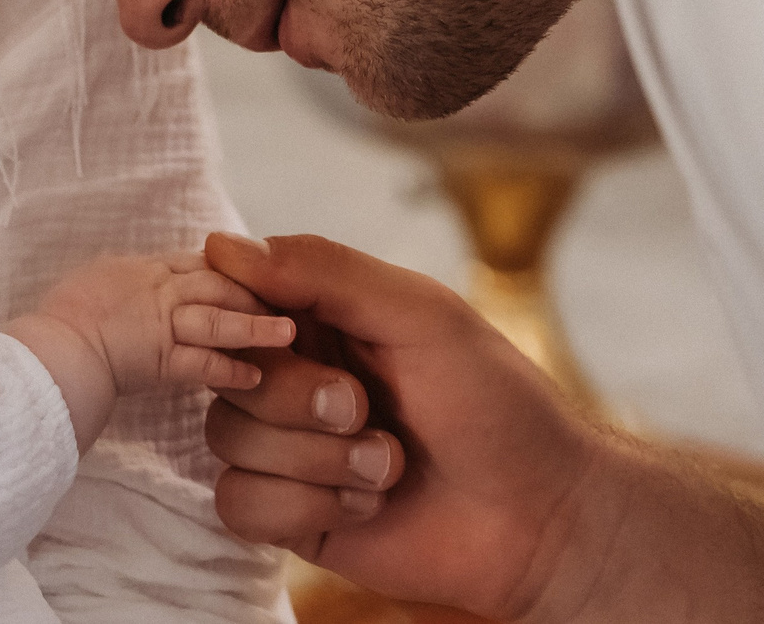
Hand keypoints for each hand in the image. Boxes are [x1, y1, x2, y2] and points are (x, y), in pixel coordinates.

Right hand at [37, 250, 297, 394]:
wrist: (50, 348)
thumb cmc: (63, 318)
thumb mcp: (99, 281)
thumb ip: (129, 283)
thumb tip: (145, 287)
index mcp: (144, 269)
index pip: (199, 262)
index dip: (231, 269)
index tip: (257, 277)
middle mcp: (156, 288)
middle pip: (217, 282)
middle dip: (253, 291)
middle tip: (289, 300)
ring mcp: (159, 323)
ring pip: (217, 318)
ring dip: (254, 325)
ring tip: (288, 334)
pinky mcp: (159, 359)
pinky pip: (202, 363)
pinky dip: (230, 369)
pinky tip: (255, 377)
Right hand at [203, 233, 763, 623]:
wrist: (542, 516)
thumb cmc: (497, 404)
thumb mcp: (419, 314)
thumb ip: (322, 271)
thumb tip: (221, 247)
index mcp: (324, 317)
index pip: (235, 298)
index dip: (241, 317)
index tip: (287, 334)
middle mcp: (299, 377)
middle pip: (228, 375)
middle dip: (299, 400)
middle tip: (364, 410)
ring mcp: (293, 449)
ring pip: (228, 440)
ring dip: (316, 460)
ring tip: (388, 465)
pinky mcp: (293, 516)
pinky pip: (240, 505)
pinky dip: (306, 506)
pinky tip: (367, 505)